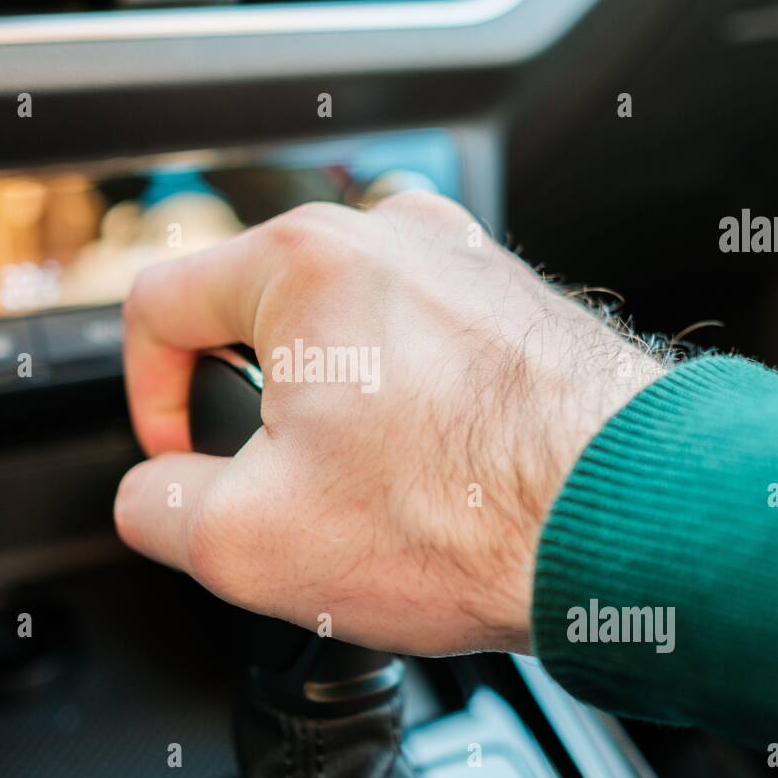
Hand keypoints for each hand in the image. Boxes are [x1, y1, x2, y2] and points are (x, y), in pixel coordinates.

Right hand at [113, 192, 663, 654]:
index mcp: (304, 263)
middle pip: (254, 314)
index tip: (183, 457)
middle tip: (289, 487)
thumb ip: (156, 507)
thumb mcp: (249, 542)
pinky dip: (404, 398)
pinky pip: (417, 341)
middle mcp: (387, 235)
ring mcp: (460, 263)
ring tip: (376, 484)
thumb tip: (153, 493)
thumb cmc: (467, 517)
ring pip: (340, 331)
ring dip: (332, 406)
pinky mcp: (511, 301)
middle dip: (251, 407)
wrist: (629, 521)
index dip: (149, 396)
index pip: (158, 306)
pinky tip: (435, 465)